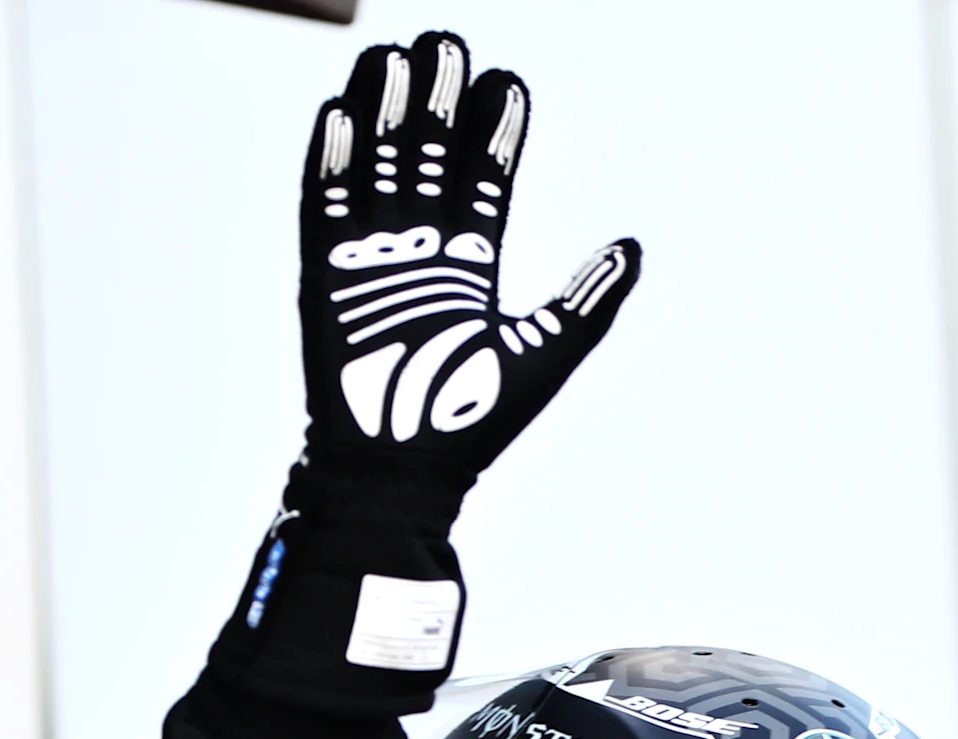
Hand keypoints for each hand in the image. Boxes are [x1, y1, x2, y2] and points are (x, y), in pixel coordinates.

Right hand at [293, 31, 639, 519]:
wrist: (400, 476)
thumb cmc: (466, 429)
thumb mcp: (544, 355)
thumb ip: (585, 301)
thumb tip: (633, 249)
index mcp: (469, 266)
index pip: (483, 178)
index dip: (494, 131)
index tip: (507, 82)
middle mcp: (418, 252)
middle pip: (426, 155)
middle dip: (438, 100)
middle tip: (449, 43)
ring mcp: (368, 259)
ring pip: (375, 165)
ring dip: (384, 111)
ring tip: (399, 56)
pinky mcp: (323, 276)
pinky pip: (324, 206)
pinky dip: (330, 161)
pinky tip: (342, 112)